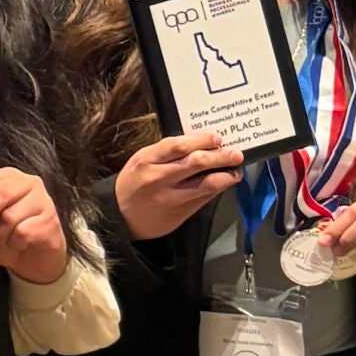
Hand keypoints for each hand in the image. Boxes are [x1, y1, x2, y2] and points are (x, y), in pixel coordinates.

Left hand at [0, 166, 66, 284]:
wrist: (34, 257)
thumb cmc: (6, 235)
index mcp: (6, 178)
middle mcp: (26, 183)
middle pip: (0, 192)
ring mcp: (42, 199)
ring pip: (11, 216)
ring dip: (0, 235)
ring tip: (3, 240)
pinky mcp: (50, 219)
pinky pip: (24, 232)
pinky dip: (15, 243)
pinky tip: (19, 244)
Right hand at [114, 131, 242, 239]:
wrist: (120, 217)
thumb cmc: (133, 183)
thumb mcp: (142, 160)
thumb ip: (167, 152)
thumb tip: (201, 145)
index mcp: (147, 160)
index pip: (179, 145)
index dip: (202, 140)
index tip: (217, 139)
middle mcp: (158, 178)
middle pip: (197, 162)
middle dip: (221, 156)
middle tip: (235, 154)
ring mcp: (170, 197)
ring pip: (206, 184)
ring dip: (226, 176)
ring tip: (235, 171)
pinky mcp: (179, 213)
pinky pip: (204, 199)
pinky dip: (217, 190)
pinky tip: (223, 184)